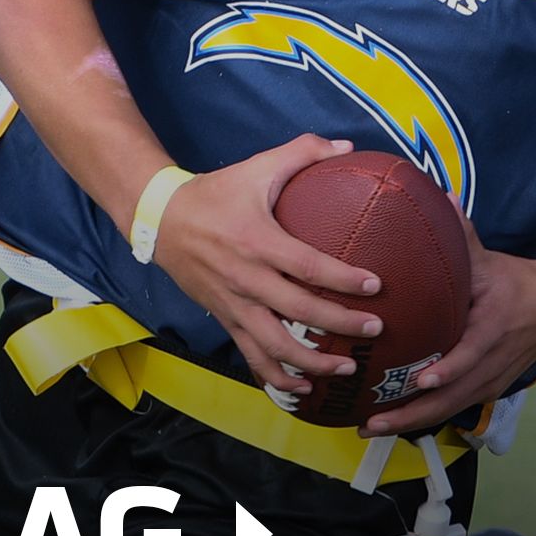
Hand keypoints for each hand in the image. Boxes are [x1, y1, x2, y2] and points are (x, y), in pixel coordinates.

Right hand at [150, 134, 382, 393]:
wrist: (159, 220)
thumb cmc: (215, 193)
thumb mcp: (256, 166)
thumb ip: (302, 152)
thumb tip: (347, 146)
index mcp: (258, 241)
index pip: (308, 266)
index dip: (343, 279)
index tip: (376, 286)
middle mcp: (246, 279)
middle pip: (298, 311)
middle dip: (339, 324)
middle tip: (376, 329)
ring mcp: (234, 305)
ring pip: (274, 345)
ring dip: (311, 362)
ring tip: (345, 368)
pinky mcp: (225, 319)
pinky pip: (251, 356)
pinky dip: (276, 376)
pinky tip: (302, 389)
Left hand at [360, 213, 535, 436]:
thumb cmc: (520, 283)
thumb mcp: (492, 260)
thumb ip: (463, 234)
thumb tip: (440, 196)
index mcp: (495, 328)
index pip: (472, 354)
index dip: (448, 370)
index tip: (421, 379)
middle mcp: (494, 362)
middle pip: (453, 397)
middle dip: (411, 413)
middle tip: (371, 421)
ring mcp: (492, 380)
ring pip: (451, 409)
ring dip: (412, 422)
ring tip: (372, 428)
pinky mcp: (489, 388)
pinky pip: (455, 407)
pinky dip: (425, 417)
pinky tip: (395, 421)